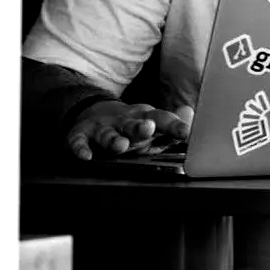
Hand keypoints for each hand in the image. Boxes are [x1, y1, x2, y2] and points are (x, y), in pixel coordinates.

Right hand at [66, 100, 194, 161]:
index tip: (185, 133)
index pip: (161, 119)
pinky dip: (80, 148)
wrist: (94, 115)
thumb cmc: (131, 126)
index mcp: (144, 118)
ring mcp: (101, 128)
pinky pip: (78, 142)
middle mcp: (123, 121)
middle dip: (140, 128)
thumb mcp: (153, 124)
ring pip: (107, 134)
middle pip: (132, 124)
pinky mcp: (80, 135)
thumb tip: (191, 113)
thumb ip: (172, 123)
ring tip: (120, 146)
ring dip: (113, 140)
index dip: (173, 125)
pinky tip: (85, 156)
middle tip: (148, 129)